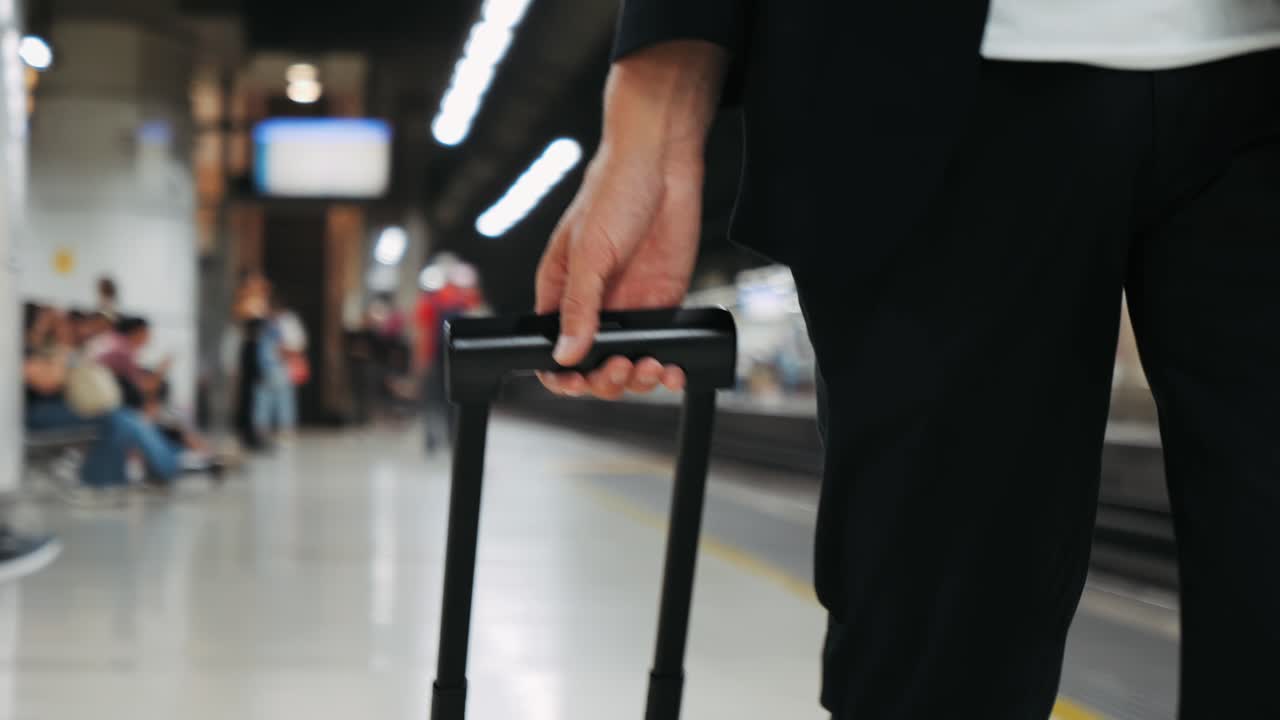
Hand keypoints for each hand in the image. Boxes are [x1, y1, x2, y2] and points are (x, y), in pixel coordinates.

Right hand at [534, 41, 726, 399]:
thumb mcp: (589, 251)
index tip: (578, 381)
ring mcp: (629, 308)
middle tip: (622, 366)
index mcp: (561, 293)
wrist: (662, 164)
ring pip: (628, 365)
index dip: (562, 375)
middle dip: (605, 379)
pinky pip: (662, 347)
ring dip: (638, 378)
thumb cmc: (613, 191)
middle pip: (591, 367)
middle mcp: (594, 305)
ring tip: (649, 365)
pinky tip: (672, 369)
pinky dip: (668, 367)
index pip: (552, 350)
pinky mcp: (663, 304)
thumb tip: (566, 354)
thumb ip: (579, 306)